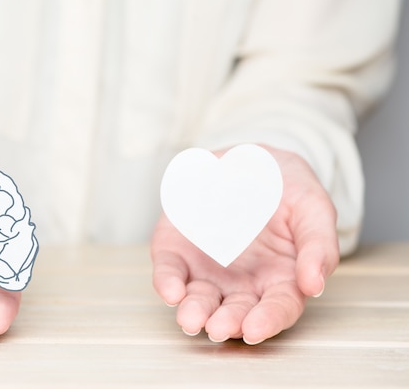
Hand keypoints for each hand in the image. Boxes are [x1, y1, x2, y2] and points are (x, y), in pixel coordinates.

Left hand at [151, 146, 339, 344]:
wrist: (248, 159)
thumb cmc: (285, 188)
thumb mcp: (312, 207)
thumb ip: (319, 245)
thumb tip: (314, 285)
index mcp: (280, 277)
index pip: (277, 307)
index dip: (267, 321)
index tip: (254, 329)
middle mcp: (242, 282)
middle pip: (235, 311)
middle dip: (226, 322)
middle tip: (218, 328)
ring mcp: (207, 268)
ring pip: (200, 298)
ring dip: (194, 310)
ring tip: (191, 318)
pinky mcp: (179, 251)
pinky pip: (171, 270)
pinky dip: (167, 281)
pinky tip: (171, 290)